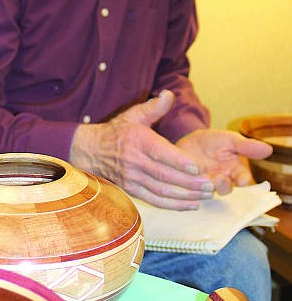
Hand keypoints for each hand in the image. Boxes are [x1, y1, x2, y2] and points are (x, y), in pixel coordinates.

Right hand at [69, 90, 216, 209]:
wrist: (90, 151)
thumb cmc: (116, 132)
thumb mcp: (133, 115)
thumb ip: (154, 107)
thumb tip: (169, 94)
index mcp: (138, 141)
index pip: (159, 152)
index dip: (178, 161)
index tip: (197, 168)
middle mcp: (134, 161)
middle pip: (164, 175)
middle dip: (189, 183)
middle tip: (211, 185)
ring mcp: (132, 178)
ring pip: (161, 191)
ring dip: (185, 196)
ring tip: (205, 196)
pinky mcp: (132, 190)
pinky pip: (154, 200)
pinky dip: (173, 205)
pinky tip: (190, 205)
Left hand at [175, 129, 271, 194]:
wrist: (187, 141)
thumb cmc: (211, 141)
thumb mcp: (229, 139)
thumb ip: (245, 146)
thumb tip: (268, 149)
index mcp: (235, 170)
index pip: (243, 179)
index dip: (243, 181)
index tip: (242, 180)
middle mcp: (222, 181)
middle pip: (226, 189)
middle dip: (223, 185)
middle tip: (219, 179)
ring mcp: (205, 185)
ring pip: (208, 192)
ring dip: (205, 186)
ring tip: (200, 177)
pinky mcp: (189, 187)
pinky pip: (190, 193)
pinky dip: (188, 188)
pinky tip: (185, 180)